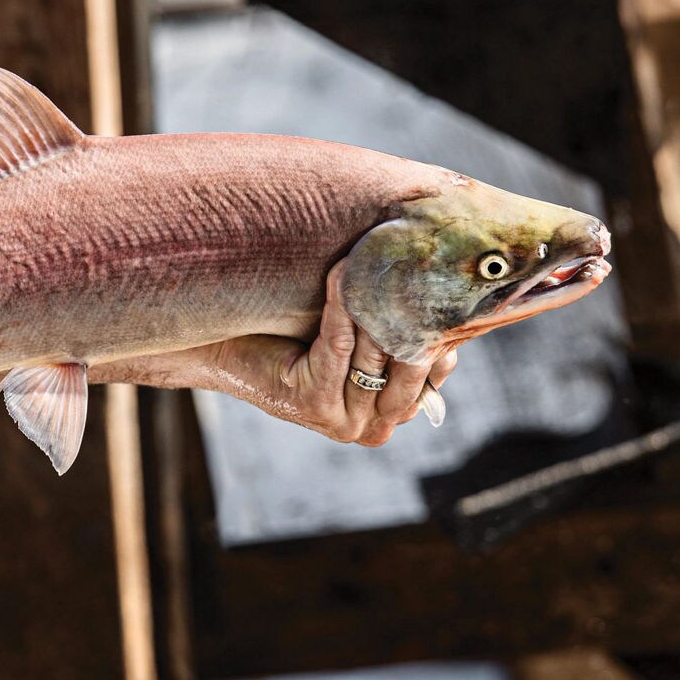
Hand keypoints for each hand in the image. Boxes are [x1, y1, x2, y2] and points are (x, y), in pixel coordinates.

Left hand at [88, 260, 456, 444]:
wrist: (223, 348)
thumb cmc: (293, 331)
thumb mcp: (358, 330)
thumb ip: (399, 324)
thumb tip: (456, 287)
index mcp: (394, 415)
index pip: (434, 367)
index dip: (439, 320)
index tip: (445, 276)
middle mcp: (376, 428)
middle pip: (410, 361)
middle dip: (414, 309)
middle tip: (421, 258)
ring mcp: (346, 422)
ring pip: (376, 350)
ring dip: (377, 299)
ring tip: (382, 251)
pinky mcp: (314, 406)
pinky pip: (338, 343)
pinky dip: (342, 304)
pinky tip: (342, 270)